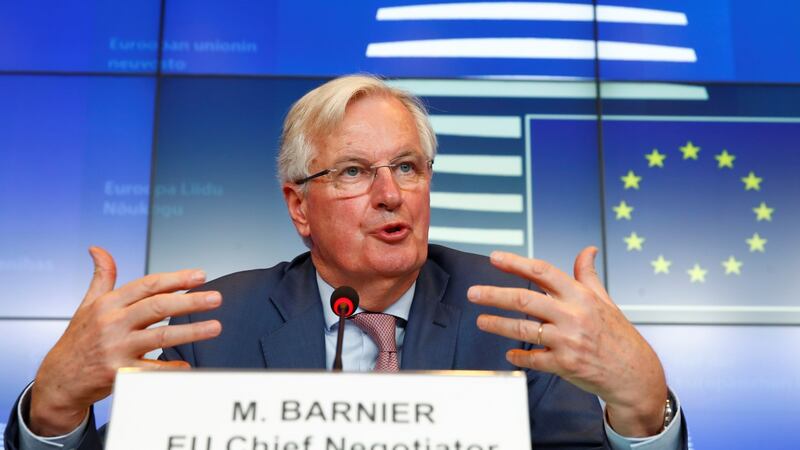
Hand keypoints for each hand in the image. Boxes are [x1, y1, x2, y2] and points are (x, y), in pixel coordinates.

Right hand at [29, 247, 221, 435]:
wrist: (59, 380)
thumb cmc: (79, 339)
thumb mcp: (87, 305)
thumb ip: (102, 277)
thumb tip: (98, 248)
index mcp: (108, 304)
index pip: (148, 285)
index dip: (176, 278)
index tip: (201, 275)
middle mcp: (112, 324)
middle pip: (158, 307)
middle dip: (190, 301)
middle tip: (216, 297)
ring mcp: (116, 349)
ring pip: (161, 336)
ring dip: (191, 331)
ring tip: (215, 326)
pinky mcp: (118, 373)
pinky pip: (151, 370)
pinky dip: (170, 368)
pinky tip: (188, 365)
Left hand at [467, 247, 666, 436]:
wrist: (635, 374)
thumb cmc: (618, 335)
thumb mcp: (605, 301)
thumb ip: (588, 276)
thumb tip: (587, 250)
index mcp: (581, 297)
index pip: (543, 272)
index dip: (516, 263)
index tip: (495, 257)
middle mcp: (573, 316)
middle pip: (525, 299)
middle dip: (494, 295)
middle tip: (472, 293)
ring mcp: (568, 341)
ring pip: (523, 329)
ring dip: (497, 324)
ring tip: (481, 320)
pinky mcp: (565, 365)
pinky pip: (533, 359)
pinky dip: (518, 356)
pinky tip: (508, 353)